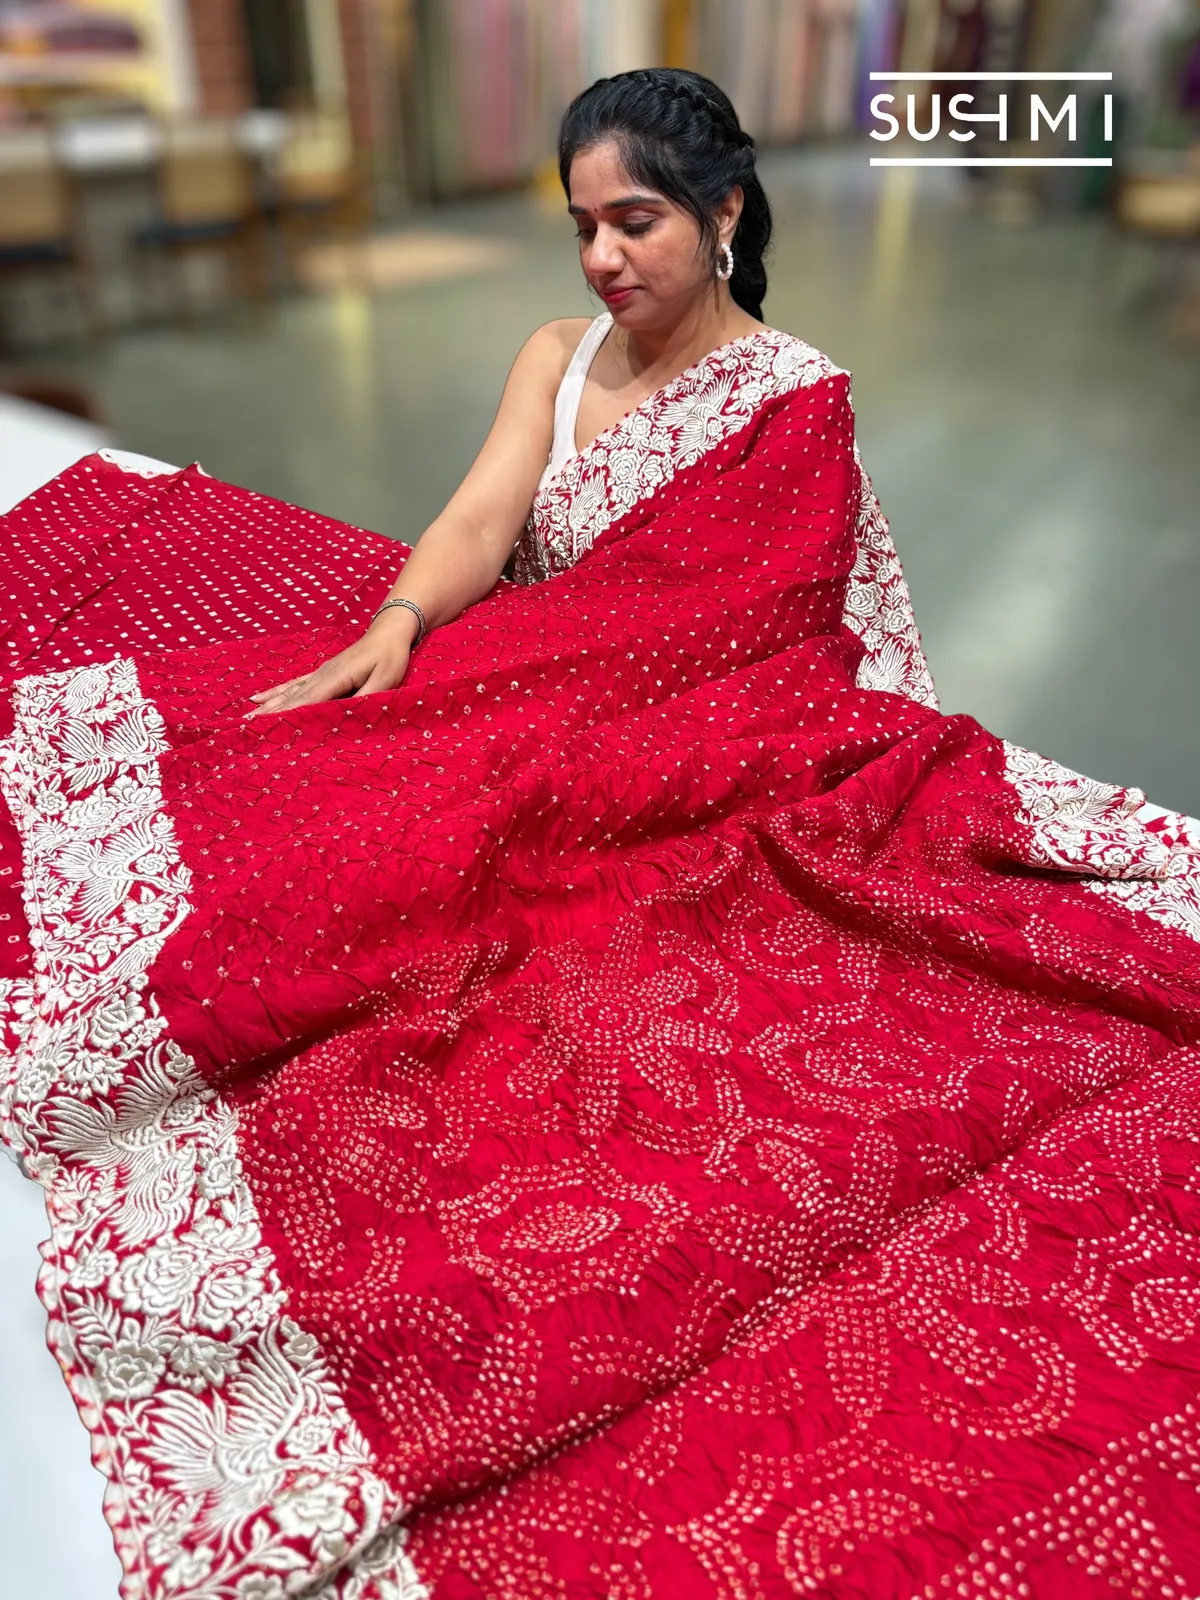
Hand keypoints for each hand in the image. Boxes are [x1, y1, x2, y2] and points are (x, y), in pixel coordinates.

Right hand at [246, 608, 419, 715]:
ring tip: (246, 716)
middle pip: (292, 697)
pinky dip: (276, 692)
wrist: (388, 634)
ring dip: (267, 705)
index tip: (270, 726)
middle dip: (270, 712)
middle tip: (247, 726)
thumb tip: (348, 715)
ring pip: (289, 691)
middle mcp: (322, 674)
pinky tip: (259, 698)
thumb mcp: (386, 680)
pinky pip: (294, 684)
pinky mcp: (321, 672)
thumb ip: (367, 698)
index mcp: (337, 677)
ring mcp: (319, 673)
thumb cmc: (390, 657)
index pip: (309, 700)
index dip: (289, 714)